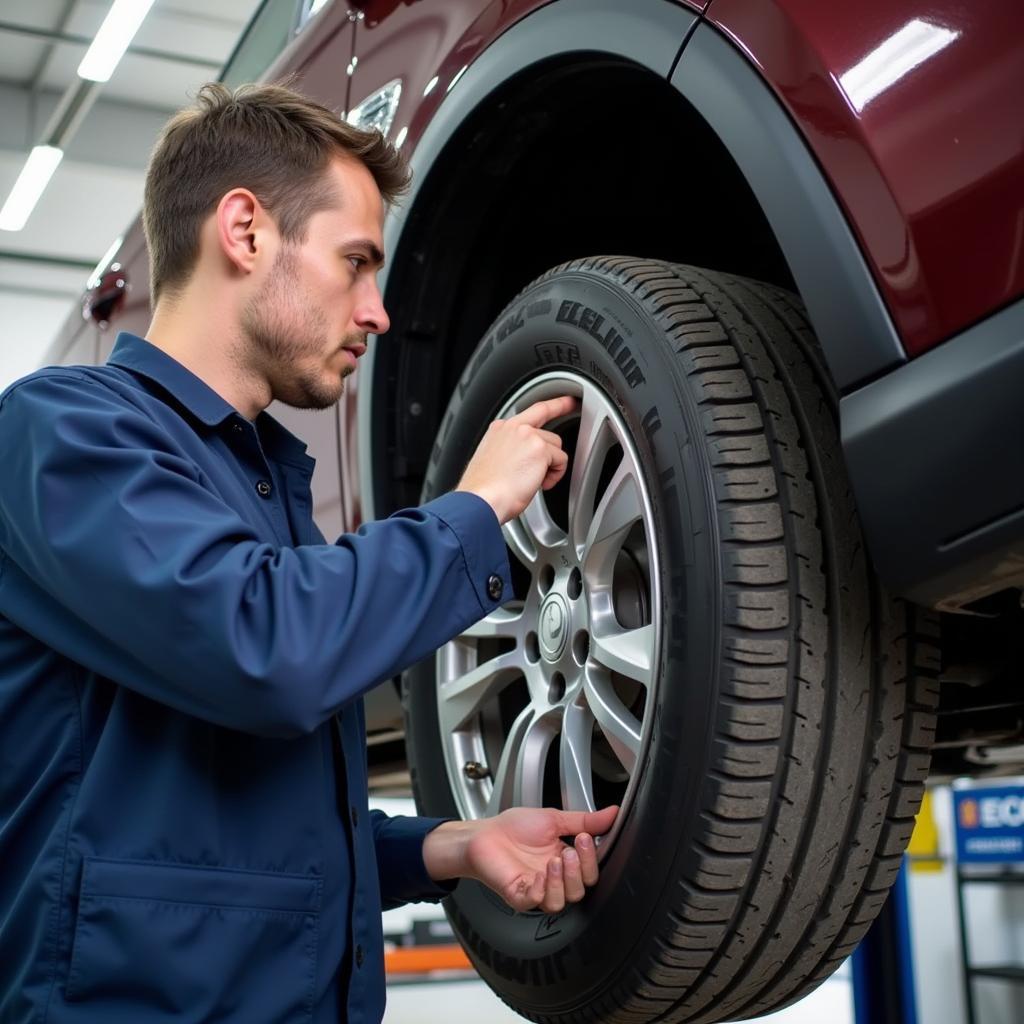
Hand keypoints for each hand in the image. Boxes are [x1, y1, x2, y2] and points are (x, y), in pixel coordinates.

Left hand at [423, 805, 617, 912]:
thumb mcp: (555, 818)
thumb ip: (584, 820)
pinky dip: (541, 888)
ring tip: (555, 860)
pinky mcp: (518, 896)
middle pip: (580, 891)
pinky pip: (536, 902)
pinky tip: (540, 873)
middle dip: (580, 871)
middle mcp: (553, 879)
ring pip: (561, 902)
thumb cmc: (514, 828)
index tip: (585, 839)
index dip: (592, 858)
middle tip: (571, 850)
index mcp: (566, 861)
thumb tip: (613, 813)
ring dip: (562, 882)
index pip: (590, 871)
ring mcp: (536, 889)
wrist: (484, 834)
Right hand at [455, 395, 577, 524]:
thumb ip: (510, 453)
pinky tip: (539, 484)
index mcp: (500, 430)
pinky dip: (554, 476)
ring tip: (532, 482)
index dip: (553, 405)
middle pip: (549, 431)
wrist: (480, 500)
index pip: (532, 411)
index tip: (566, 401)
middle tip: (569, 434)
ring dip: (550, 467)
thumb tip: (524, 462)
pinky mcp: (540, 448)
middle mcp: (513, 428)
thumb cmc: (483, 491)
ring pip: (555, 448)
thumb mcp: (492, 463)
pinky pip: (560, 461)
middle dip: (557, 444)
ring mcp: (527, 435)